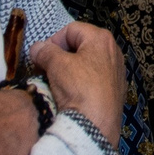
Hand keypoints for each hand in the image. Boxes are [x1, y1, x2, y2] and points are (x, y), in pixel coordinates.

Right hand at [34, 21, 125, 148]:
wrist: (96, 125)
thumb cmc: (79, 88)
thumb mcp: (57, 65)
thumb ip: (45, 52)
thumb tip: (37, 48)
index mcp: (101, 39)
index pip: (71, 29)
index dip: (53, 40)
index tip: (41, 56)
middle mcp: (113, 51)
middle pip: (80, 46)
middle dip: (60, 56)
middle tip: (45, 69)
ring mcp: (116, 72)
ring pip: (86, 64)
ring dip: (69, 70)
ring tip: (56, 83)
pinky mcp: (115, 91)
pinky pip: (93, 80)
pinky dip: (80, 83)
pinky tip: (71, 95)